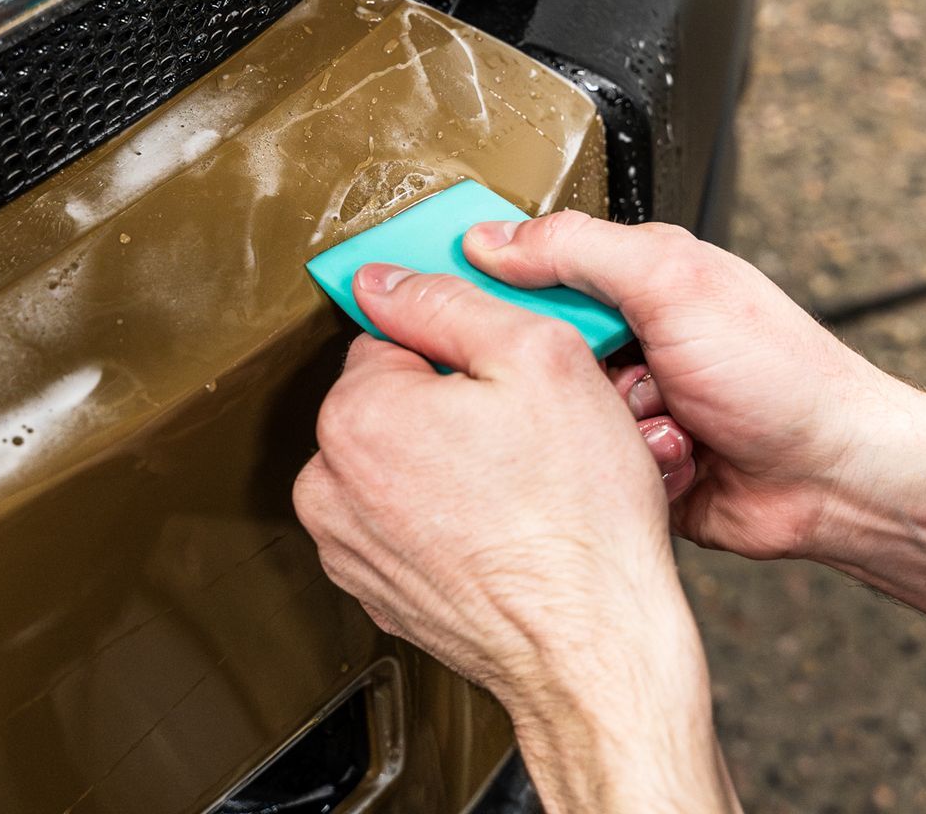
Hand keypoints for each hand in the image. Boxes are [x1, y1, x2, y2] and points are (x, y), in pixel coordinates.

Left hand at [293, 265, 689, 699]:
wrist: (594, 646)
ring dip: (448, 463)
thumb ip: (450, 301)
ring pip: (398, 463)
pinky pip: (405, 523)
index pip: (391, 335)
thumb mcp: (539, 356)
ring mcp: (349, 546)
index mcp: (357, 415)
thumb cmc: (579, 519)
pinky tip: (503, 528)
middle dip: (453, 405)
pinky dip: (446, 519)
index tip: (503, 373)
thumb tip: (385, 278)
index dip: (461, 347)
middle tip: (525, 431)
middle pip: (391, 400)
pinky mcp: (377, 590)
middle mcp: (332, 484)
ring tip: (518, 485)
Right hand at [464, 212, 911, 561]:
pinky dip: (624, 470)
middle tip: (612, 372)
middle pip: (528, 348)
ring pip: (553, 418)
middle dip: (563, 372)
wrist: (838, 479)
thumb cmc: (786, 376)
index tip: (442, 299)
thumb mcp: (674, 281)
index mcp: (630, 277)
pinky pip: (585, 471)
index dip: (483, 282)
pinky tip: (671, 462)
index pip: (525, 264)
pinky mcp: (630, 468)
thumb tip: (491, 237)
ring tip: (660, 422)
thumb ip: (577, 250)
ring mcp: (627, 406)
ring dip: (604, 427)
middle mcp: (625, 338)